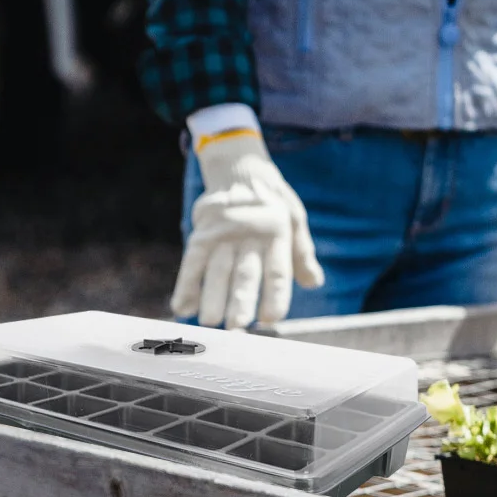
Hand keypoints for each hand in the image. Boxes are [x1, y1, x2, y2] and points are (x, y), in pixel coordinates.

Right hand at [172, 128, 323, 327]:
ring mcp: (223, 235)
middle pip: (244, 273)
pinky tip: (182, 307)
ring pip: (216, 270)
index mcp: (277, 234)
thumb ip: (302, 253)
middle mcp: (249, 236)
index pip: (277, 270)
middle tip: (236, 326)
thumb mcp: (295, 219)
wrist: (239, 169)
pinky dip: (185, 285)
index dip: (275, 295)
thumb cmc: (271, 202)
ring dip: (211, 297)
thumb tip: (315, 283)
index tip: (271, 318)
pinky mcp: (202, 234)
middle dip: (240, 300)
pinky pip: (192, 262)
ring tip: (209, 321)